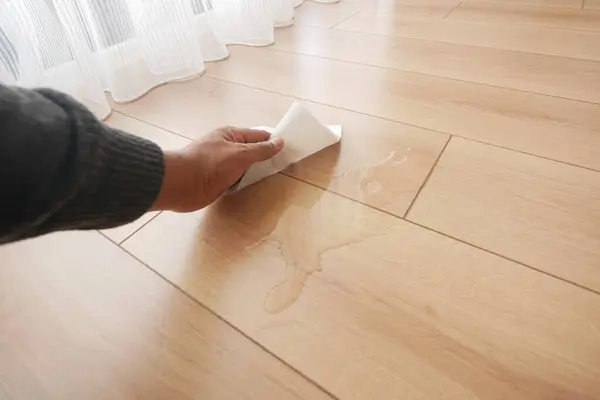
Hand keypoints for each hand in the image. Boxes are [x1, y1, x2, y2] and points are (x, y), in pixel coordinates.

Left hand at [151, 127, 283, 211]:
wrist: (181, 185)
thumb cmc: (210, 164)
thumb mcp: (240, 154)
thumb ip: (261, 150)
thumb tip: (280, 141)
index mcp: (231, 134)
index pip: (259, 135)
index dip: (274, 142)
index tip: (290, 151)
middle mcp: (226, 147)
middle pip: (252, 151)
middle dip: (266, 158)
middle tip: (286, 166)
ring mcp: (221, 164)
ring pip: (244, 167)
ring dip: (255, 171)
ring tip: (273, 177)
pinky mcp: (216, 180)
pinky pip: (236, 179)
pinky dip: (244, 182)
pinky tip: (254, 186)